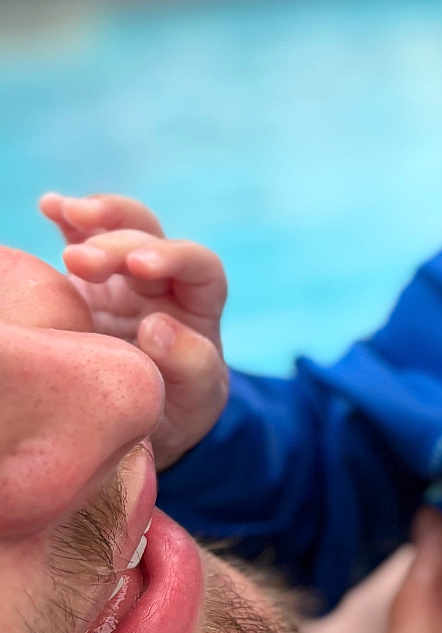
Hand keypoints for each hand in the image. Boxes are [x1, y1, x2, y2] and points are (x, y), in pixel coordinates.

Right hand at [39, 192, 227, 465]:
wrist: (141, 427)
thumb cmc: (177, 413)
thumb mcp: (195, 400)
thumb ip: (192, 365)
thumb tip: (158, 326)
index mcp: (199, 308)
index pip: (201, 267)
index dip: (173, 257)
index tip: (138, 266)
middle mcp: (165, 284)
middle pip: (152, 240)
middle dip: (119, 243)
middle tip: (80, 261)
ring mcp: (123, 281)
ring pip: (120, 231)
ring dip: (96, 218)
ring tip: (65, 210)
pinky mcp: (86, 284)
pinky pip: (82, 239)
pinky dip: (68, 219)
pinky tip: (50, 205)